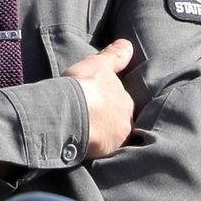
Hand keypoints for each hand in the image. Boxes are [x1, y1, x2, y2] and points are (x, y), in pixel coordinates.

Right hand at [64, 35, 137, 159]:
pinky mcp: (103, 155)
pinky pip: (100, 152)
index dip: (109, 104)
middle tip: (92, 121)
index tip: (99, 105)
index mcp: (125, 101)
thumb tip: (128, 46)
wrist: (72, 113)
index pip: (121, 104)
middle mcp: (126, 121)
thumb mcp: (99, 64)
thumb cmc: (85, 86)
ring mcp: (116, 140)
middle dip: (108, 122)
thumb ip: (114, 56)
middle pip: (119, 122)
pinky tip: (82, 148)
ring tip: (86, 136)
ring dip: (102, 137)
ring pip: (111, 139)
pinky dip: (93, 150)